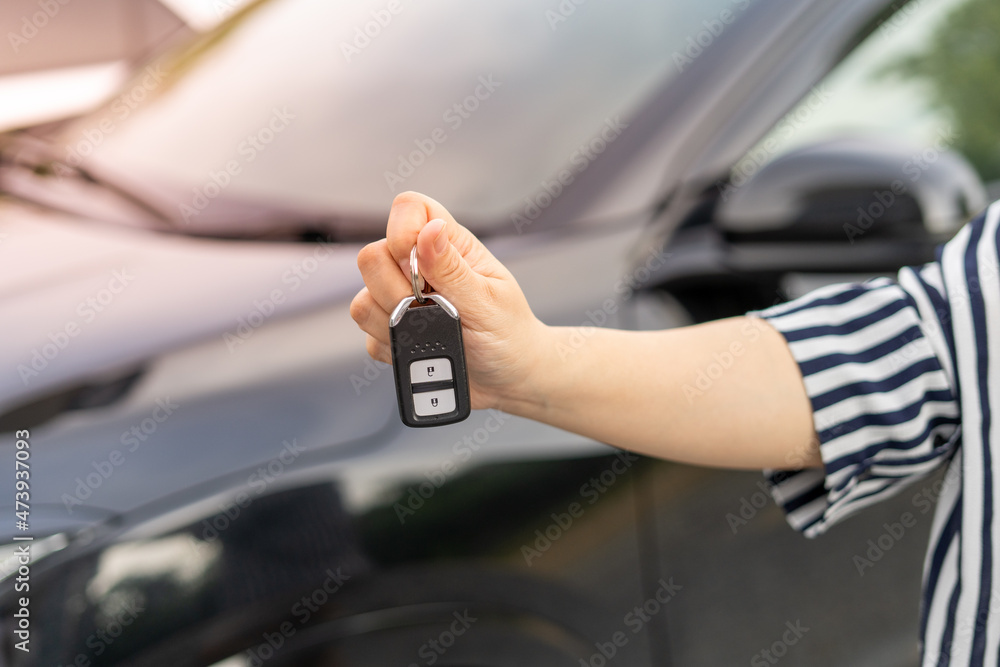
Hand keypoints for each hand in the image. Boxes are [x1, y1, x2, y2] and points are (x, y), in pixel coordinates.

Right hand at [350, 191, 549, 410]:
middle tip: (434, 310)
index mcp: (450, 247)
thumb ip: (453, 268)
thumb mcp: (488, 301)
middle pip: (372, 256)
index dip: (401, 230)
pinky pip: (367, 336)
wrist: (509, 378)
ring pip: (362, 299)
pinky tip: (423, 348)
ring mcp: (401, 300)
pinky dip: (393, 347)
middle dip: (398, 291)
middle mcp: (420, 268)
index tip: (418, 266)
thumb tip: (430, 228)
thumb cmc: (509, 334)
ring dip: (396, 323)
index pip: (409, 209)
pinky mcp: (391, 331)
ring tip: (432, 332)